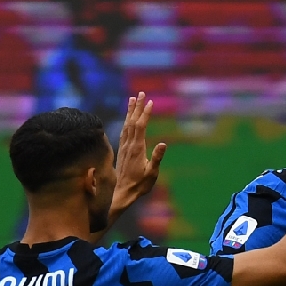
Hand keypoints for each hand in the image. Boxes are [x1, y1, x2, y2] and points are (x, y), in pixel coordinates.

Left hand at [113, 92, 166, 209]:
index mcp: (137, 148)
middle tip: (141, 93)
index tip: (150, 102)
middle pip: (132, 121)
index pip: (141, 126)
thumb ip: (157, 158)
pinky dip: (126, 120)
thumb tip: (163, 144)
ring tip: (132, 99)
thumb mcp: (152, 173)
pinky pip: (124, 130)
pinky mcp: (122, 149)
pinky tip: (128, 117)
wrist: (122, 191)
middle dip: (137, 106)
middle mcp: (129, 144)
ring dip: (130, 111)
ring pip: (127, 124)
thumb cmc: (140, 184)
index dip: (145, 114)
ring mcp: (124, 146)